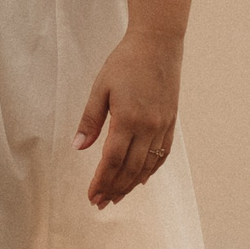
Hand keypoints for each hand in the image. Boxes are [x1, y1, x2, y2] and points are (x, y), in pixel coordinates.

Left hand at [75, 30, 182, 208]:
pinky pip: (162, 154)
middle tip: (100, 204)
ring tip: (117, 197)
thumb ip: (90, 119)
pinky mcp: (171, 122)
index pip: (113, 160)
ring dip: (131, 184)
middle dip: (114, 188)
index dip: (102, 180)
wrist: (158, 44)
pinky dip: (151, 170)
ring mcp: (163, 126)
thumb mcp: (101, 87)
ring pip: (147, 165)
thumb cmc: (124, 62)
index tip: (91, 196)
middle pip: (130, 168)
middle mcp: (149, 127)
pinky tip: (141, 179)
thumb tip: (78, 146)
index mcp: (128, 119)